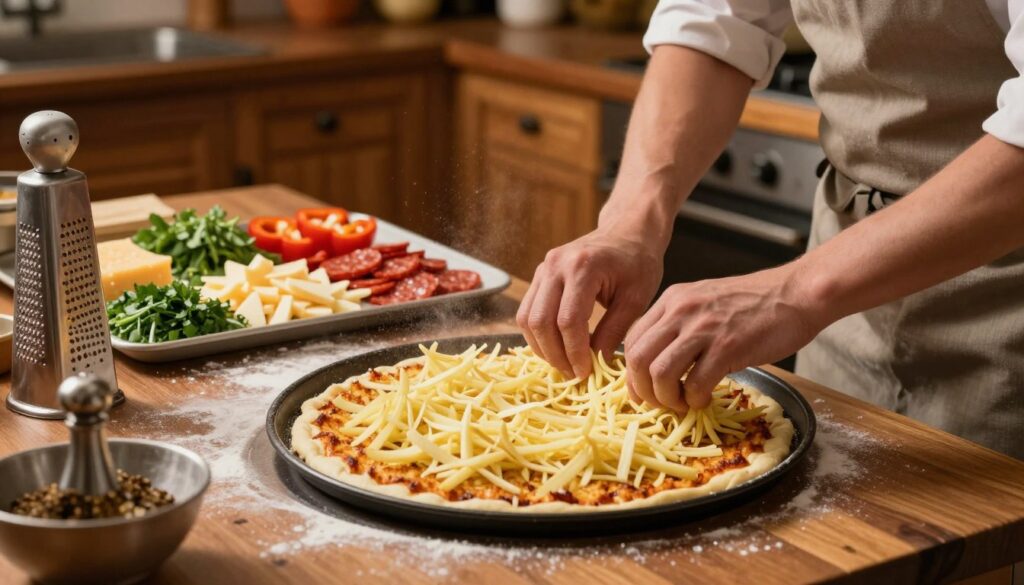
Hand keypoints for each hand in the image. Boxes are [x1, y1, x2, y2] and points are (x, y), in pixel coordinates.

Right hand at [517, 229, 663, 378]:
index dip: (574, 352)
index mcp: (583, 267)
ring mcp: (543, 268)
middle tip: (573, 374)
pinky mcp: (539, 274)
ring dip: (542, 347)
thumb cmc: (638, 264)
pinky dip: (538, 334)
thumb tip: (596, 362)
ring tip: (565, 364)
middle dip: (555, 355)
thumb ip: (614, 331)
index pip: (568, 321)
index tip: (586, 372)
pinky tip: (557, 347)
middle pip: (540, 321)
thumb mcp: (636, 299)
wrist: (627, 232)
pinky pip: (527, 311)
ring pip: (527, 318)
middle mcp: (555, 265)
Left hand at [623, 264, 827, 410]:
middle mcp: (681, 310)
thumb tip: (659, 363)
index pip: (632, 339)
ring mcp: (704, 328)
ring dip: (667, 399)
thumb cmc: (755, 304)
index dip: (632, 372)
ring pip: (659, 373)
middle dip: (643, 390)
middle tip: (660, 403)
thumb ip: (680, 325)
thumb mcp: (705, 303)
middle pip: (638, 358)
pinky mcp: (728, 347)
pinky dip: (695, 400)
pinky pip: (695, 384)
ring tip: (683, 403)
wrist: (797, 293)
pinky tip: (705, 398)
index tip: (644, 390)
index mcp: (673, 300)